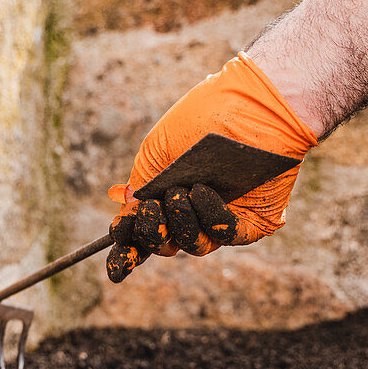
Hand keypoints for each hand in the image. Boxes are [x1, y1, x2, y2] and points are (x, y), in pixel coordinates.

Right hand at [105, 52, 317, 282]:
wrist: (249, 98)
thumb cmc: (201, 117)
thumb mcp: (157, 152)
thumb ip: (140, 187)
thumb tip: (125, 215)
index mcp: (167, 196)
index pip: (144, 236)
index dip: (127, 254)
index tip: (115, 270)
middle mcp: (194, 212)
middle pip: (166, 246)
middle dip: (152, 233)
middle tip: (152, 208)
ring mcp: (223, 217)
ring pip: (195, 245)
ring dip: (180, 223)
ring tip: (179, 192)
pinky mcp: (252, 220)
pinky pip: (226, 233)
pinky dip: (210, 216)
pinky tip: (201, 191)